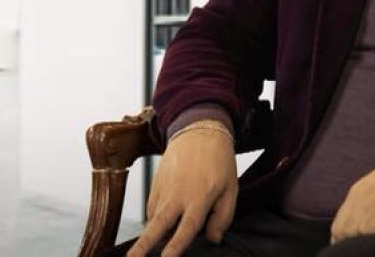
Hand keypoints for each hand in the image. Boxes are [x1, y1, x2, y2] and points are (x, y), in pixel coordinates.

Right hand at [127, 123, 237, 256]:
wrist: (198, 130)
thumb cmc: (219, 161)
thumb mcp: (230, 189)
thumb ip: (223, 217)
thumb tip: (212, 239)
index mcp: (199, 198)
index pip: (186, 228)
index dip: (175, 246)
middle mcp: (177, 195)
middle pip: (158, 225)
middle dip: (143, 245)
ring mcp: (163, 188)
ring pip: (153, 218)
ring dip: (150, 234)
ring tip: (144, 251)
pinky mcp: (155, 183)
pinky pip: (152, 208)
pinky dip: (155, 219)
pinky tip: (161, 224)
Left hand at [330, 159, 374, 243]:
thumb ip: (367, 204)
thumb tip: (362, 224)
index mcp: (355, 192)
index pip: (338, 222)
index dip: (341, 237)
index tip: (349, 246)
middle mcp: (357, 198)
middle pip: (340, 229)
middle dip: (347, 241)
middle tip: (362, 248)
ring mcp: (367, 203)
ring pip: (351, 232)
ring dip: (360, 241)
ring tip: (374, 243)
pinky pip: (366, 232)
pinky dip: (372, 239)